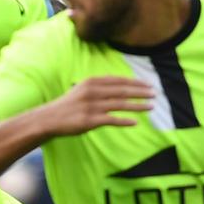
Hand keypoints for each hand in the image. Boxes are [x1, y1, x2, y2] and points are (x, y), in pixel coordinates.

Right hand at [40, 76, 154, 136]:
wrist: (49, 119)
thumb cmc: (67, 106)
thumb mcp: (81, 90)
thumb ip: (98, 86)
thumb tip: (116, 83)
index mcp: (92, 82)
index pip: (119, 80)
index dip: (135, 82)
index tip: (148, 85)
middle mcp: (93, 92)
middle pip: (122, 91)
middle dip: (141, 92)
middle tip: (155, 94)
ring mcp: (92, 106)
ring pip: (120, 104)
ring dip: (138, 106)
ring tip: (150, 107)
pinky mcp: (90, 120)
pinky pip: (112, 120)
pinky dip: (124, 121)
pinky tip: (135, 122)